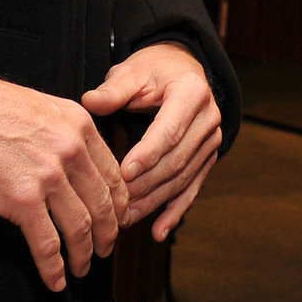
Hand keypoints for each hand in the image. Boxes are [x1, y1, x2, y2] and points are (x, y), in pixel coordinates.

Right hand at [0, 75, 126, 291]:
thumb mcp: (46, 107)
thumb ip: (68, 132)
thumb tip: (80, 161)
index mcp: (81, 126)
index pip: (113, 174)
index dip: (119, 204)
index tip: (118, 218)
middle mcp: (71, 151)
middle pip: (102, 204)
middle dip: (108, 234)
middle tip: (105, 248)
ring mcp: (49, 177)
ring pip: (80, 228)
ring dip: (84, 255)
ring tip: (82, 268)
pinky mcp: (22, 200)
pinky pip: (47, 243)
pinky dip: (54, 267)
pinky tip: (56, 279)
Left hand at [83, 42, 223, 239]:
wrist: (181, 70)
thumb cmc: (152, 70)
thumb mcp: (132, 71)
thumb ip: (114, 89)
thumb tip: (90, 102)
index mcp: (191, 92)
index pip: (169, 130)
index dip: (147, 154)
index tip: (123, 174)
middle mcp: (208, 118)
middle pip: (176, 160)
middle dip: (145, 184)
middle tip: (116, 203)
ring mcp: (211, 141)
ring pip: (182, 178)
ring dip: (154, 202)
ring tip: (125, 219)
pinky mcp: (208, 158)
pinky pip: (191, 188)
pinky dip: (174, 211)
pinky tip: (158, 231)